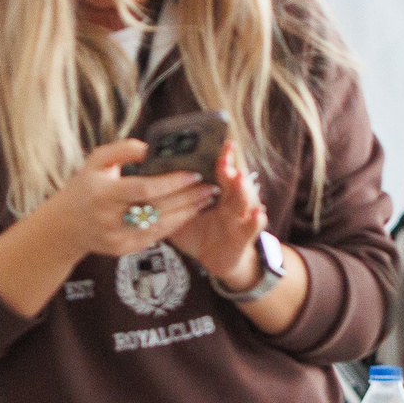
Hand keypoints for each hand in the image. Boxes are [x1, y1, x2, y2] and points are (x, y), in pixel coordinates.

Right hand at [36, 139, 216, 261]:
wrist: (64, 227)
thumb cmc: (84, 188)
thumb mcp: (95, 162)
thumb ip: (123, 150)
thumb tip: (151, 147)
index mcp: (102, 194)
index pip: (143, 188)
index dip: (171, 182)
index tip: (194, 172)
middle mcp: (109, 218)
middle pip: (157, 208)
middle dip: (188, 197)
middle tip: (211, 185)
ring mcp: (116, 237)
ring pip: (161, 226)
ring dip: (188, 211)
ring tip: (207, 197)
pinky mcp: (123, 249)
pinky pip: (156, 237)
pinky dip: (176, 223)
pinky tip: (191, 211)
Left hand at [166, 140, 269, 288]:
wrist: (217, 259)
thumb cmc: (197, 233)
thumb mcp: (180, 213)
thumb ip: (168, 197)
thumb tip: (144, 180)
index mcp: (217, 191)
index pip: (219, 170)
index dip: (221, 157)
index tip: (220, 143)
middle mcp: (231, 200)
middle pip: (234, 180)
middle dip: (231, 167)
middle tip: (225, 155)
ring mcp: (241, 216)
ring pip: (245, 199)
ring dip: (243, 188)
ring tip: (239, 177)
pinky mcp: (245, 235)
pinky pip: (252, 227)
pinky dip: (256, 220)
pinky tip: (259, 213)